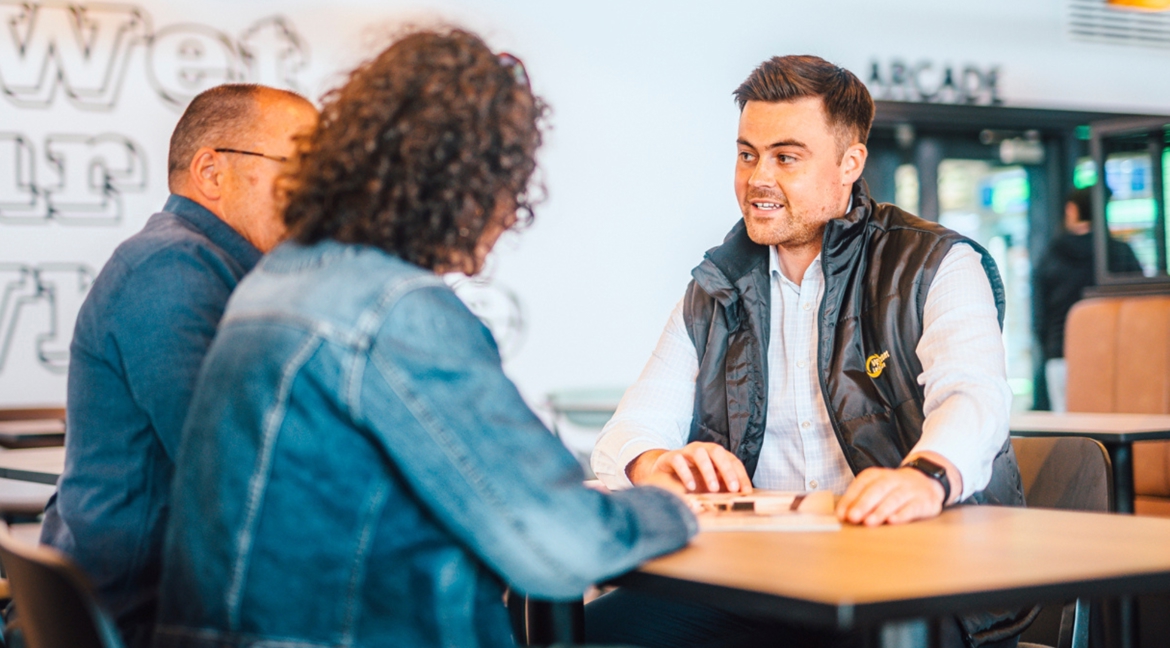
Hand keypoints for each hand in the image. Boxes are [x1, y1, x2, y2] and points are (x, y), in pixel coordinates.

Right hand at [626, 442, 751, 492]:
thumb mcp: (709, 484)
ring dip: (708, 471)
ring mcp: (686, 452)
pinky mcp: (671, 457)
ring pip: (699, 454)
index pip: (732, 460)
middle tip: (733, 488)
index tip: (746, 491)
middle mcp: (702, 449)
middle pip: (717, 452)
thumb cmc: (692, 478)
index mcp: (715, 455)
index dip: (741, 475)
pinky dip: (686, 473)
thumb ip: (722, 488)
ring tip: (713, 489)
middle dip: (727, 470)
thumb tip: (741, 501)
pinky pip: (678, 460)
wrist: (663, 473)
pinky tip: (691, 487)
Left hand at [835, 466, 944, 525]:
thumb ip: (860, 500)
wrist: (927, 481)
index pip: (862, 484)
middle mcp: (894, 479)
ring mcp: (910, 489)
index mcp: (878, 475)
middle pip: (877, 490)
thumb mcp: (877, 489)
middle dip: (863, 504)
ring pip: (894, 498)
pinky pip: (913, 507)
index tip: (841, 514)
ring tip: (869, 522)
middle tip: (853, 517)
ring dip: (880, 511)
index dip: (850, 498)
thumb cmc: (894, 490)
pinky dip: (902, 514)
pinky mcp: (924, 501)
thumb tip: (842, 515)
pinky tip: (893, 521)